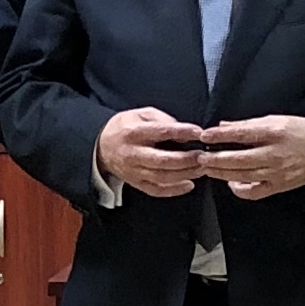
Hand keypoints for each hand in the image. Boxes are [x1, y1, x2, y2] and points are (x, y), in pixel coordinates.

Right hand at [96, 107, 210, 198]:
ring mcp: (134, 171)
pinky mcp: (136, 183)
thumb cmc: (126, 128)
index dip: (181, 131)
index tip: (198, 132)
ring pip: (162, 177)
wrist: (101, 147)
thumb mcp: (141, 114)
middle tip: (203, 156)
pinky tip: (189, 185)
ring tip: (201, 169)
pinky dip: (174, 190)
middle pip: (163, 160)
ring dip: (185, 174)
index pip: (161, 131)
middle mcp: (134, 154)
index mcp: (134, 133)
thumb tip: (183, 131)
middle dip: (186, 159)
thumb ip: (162, 119)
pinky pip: (156, 190)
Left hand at [196, 115, 304, 200]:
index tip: (205, 136)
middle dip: (216, 159)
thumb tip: (224, 126)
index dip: (221, 136)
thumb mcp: (277, 120)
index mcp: (274, 133)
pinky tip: (230, 183)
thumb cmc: (301, 132)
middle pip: (239, 159)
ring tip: (207, 168)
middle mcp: (274, 155)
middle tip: (200, 157)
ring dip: (222, 173)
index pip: (242, 134)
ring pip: (242, 176)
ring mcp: (276, 173)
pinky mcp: (278, 186)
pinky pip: (254, 192)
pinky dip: (240, 189)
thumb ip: (249, 124)